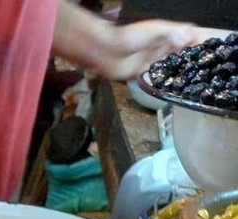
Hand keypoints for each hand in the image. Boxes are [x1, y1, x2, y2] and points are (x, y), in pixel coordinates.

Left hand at [102, 20, 219, 80]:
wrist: (106, 52)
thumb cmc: (129, 37)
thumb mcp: (155, 30)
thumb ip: (172, 33)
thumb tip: (189, 38)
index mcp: (168, 34)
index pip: (189, 36)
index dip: (201, 41)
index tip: (214, 47)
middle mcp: (163, 47)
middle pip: (184, 51)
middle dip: (195, 57)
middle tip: (209, 67)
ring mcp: (154, 61)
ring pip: (173, 65)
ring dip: (183, 71)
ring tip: (198, 78)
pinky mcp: (144, 73)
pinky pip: (159, 78)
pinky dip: (167, 81)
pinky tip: (176, 87)